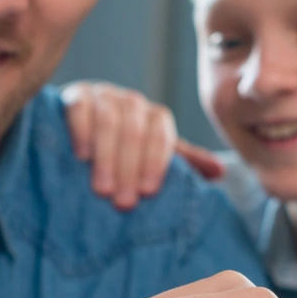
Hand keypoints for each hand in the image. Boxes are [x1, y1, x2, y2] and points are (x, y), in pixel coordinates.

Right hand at [61, 82, 224, 209]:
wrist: (82, 128)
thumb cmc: (124, 150)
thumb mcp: (153, 156)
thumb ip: (184, 162)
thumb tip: (220, 172)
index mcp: (155, 116)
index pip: (161, 135)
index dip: (156, 163)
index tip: (148, 192)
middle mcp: (132, 102)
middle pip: (135, 131)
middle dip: (130, 169)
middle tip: (123, 203)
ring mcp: (103, 95)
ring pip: (109, 121)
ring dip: (106, 158)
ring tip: (102, 189)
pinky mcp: (76, 94)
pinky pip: (80, 108)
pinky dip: (82, 131)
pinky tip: (81, 156)